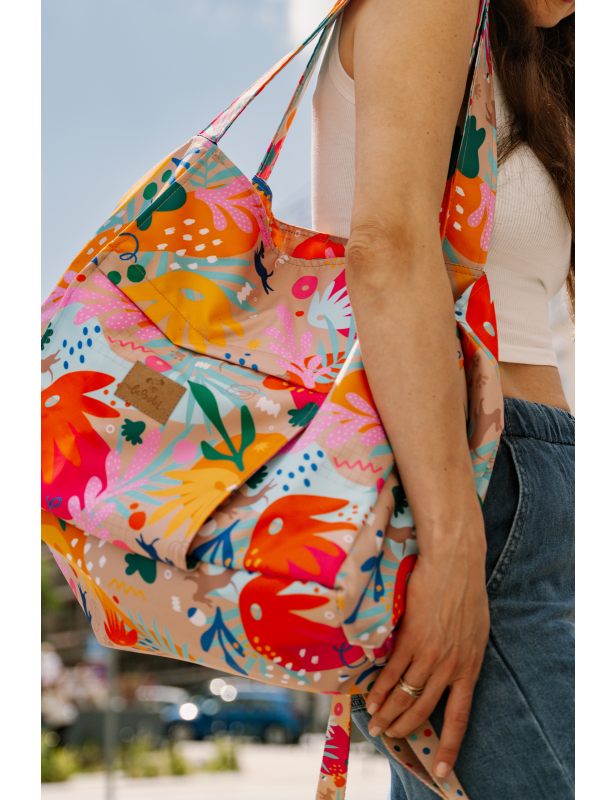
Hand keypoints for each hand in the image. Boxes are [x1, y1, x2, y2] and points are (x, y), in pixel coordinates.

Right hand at [365, 515, 488, 778]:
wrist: (454, 559)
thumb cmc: (464, 589)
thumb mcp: (474, 629)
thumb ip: (461, 654)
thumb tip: (448, 672)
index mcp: (471, 666)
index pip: (460, 716)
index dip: (450, 745)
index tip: (443, 769)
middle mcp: (452, 666)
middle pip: (425, 709)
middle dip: (406, 729)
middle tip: (390, 739)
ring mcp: (432, 653)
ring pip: (406, 695)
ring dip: (388, 713)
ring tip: (376, 725)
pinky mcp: (412, 637)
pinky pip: (393, 672)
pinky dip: (380, 689)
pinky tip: (371, 697)